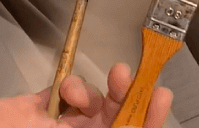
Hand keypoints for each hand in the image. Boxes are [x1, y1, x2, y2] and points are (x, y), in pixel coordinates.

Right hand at [0, 62, 171, 127]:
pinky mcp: (38, 111)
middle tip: (123, 76)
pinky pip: (66, 93)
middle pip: (115, 120)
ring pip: (95, 105)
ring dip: (96, 93)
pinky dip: (70, 87)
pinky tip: (62, 92)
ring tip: (80, 95)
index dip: (147, 122)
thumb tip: (125, 126)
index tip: (160, 96)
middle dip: (125, 98)